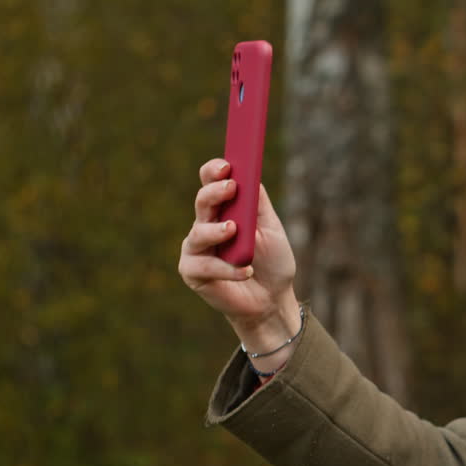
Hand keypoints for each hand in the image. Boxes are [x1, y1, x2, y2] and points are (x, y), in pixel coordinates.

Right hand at [178, 158, 299, 340]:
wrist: (273, 299)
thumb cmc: (272, 261)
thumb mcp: (271, 228)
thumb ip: (259, 204)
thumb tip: (250, 176)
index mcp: (223, 210)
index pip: (210, 183)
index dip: (214, 171)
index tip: (227, 166)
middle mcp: (205, 225)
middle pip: (202, 202)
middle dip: (214, 192)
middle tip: (231, 188)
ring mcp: (197, 249)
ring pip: (198, 232)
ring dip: (217, 230)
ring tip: (234, 231)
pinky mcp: (193, 273)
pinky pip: (204, 265)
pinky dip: (227, 268)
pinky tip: (246, 269)